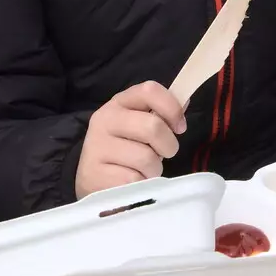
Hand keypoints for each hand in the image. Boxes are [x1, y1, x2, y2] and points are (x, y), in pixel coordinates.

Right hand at [75, 82, 185, 198]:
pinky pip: (136, 180)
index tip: (179, 127)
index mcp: (118, 103)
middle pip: (153, 126)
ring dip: (154, 169)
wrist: (91, 179)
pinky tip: (131, 182)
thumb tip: (184, 101)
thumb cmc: (123, 150)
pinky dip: (141, 184)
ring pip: (146, 158)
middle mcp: (105, 120)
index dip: (172, 108)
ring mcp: (97, 148)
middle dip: (168, 145)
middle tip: (163, 154)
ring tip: (144, 170)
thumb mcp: (138, 126)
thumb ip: (160, 113)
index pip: (149, 90)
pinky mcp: (96, 175)